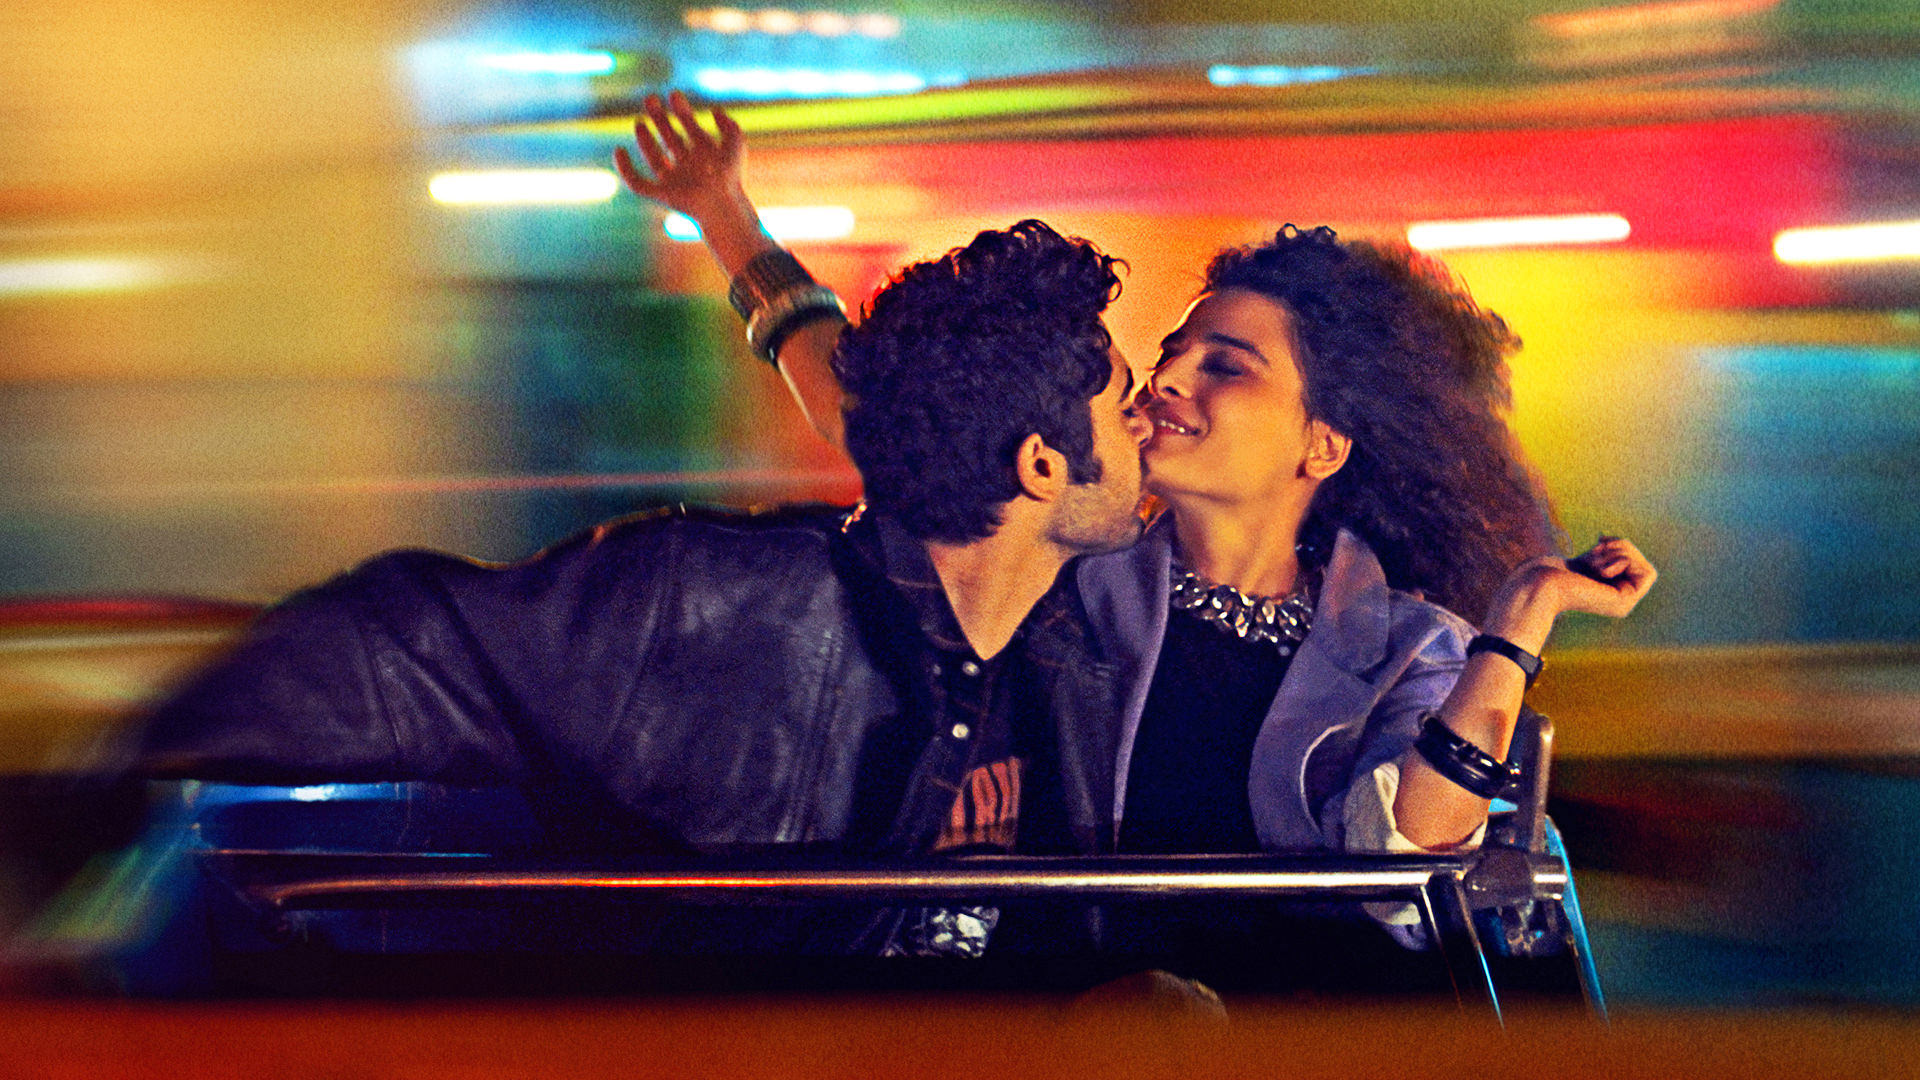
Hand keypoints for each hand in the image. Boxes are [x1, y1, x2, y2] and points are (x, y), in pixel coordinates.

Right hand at [613, 91, 747, 225]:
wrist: (722, 204)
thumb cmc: (731, 176)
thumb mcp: (735, 144)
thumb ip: (729, 125)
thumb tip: (714, 109)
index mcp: (705, 155)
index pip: (689, 128)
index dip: (681, 110)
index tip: (674, 94)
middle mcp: (688, 166)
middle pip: (669, 138)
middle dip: (660, 118)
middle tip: (650, 99)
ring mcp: (675, 181)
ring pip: (653, 157)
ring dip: (644, 139)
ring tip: (639, 123)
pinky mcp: (662, 195)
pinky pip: (637, 184)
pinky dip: (625, 170)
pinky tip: (619, 152)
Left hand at [1481, 536, 1655, 645]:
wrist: (1541, 584)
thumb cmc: (1554, 571)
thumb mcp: (1585, 557)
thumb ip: (1601, 553)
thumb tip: (1605, 539)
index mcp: (1611, 592)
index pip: (1636, 562)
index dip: (1622, 545)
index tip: (1600, 539)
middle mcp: (1620, 601)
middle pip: (1643, 562)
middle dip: (1621, 546)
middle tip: (1597, 547)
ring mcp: (1624, 605)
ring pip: (1646, 566)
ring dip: (1617, 553)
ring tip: (1592, 561)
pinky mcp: (1624, 603)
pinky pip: (1646, 573)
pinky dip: (1624, 561)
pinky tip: (1600, 569)